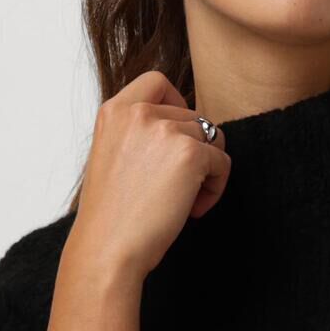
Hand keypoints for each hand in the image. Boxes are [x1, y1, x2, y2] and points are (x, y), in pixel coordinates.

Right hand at [71, 70, 231, 282]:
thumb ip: (139, 134)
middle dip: (194, 151)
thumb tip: (187, 127)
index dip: (177, 104)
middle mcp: (138, 112)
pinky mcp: (190, 154)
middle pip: (192, 115)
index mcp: (113, 110)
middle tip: (177, 189)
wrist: (107, 248)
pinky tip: (193, 211)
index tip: (177, 137)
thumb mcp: (113, 157)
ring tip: (185, 201)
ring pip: (211, 138)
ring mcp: (164, 130)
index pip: (157, 81)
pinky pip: (223, 163)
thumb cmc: (111, 216)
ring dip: (207, 170)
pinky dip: (216, 188)